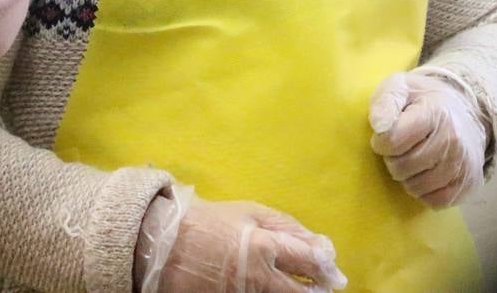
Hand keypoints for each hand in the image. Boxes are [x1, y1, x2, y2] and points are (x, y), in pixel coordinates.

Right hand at [135, 185, 346, 292]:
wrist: (163, 244)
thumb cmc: (210, 222)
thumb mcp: (250, 212)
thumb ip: (287, 226)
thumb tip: (320, 244)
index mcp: (264, 246)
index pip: (310, 261)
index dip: (326, 267)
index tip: (332, 271)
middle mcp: (257, 277)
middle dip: (317, 292)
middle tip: (322, 289)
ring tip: (298, 291)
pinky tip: (270, 292)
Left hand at [368, 70, 487, 208]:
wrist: (465, 111)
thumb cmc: (424, 101)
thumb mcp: (401, 87)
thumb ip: (385, 102)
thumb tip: (379, 126)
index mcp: (434, 113)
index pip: (392, 141)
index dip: (381, 142)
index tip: (387, 136)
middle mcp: (453, 139)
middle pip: (401, 167)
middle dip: (393, 159)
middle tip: (402, 148)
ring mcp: (463, 164)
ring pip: (415, 187)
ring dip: (407, 177)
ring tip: (414, 159)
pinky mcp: (469, 183)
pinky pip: (434, 201)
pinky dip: (424, 192)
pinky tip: (426, 174)